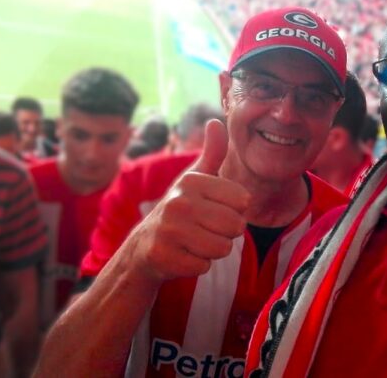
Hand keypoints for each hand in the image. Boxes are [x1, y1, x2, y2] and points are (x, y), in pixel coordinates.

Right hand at [125, 119, 249, 283]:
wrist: (142, 247)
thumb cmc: (180, 211)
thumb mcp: (195, 180)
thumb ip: (212, 153)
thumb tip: (216, 120)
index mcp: (192, 182)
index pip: (243, 201)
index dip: (234, 211)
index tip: (213, 211)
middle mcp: (178, 202)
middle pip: (236, 226)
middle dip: (226, 234)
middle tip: (204, 230)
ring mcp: (168, 230)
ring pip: (223, 248)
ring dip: (213, 251)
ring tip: (194, 242)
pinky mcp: (163, 257)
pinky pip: (204, 267)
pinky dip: (197, 265)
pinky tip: (182, 256)